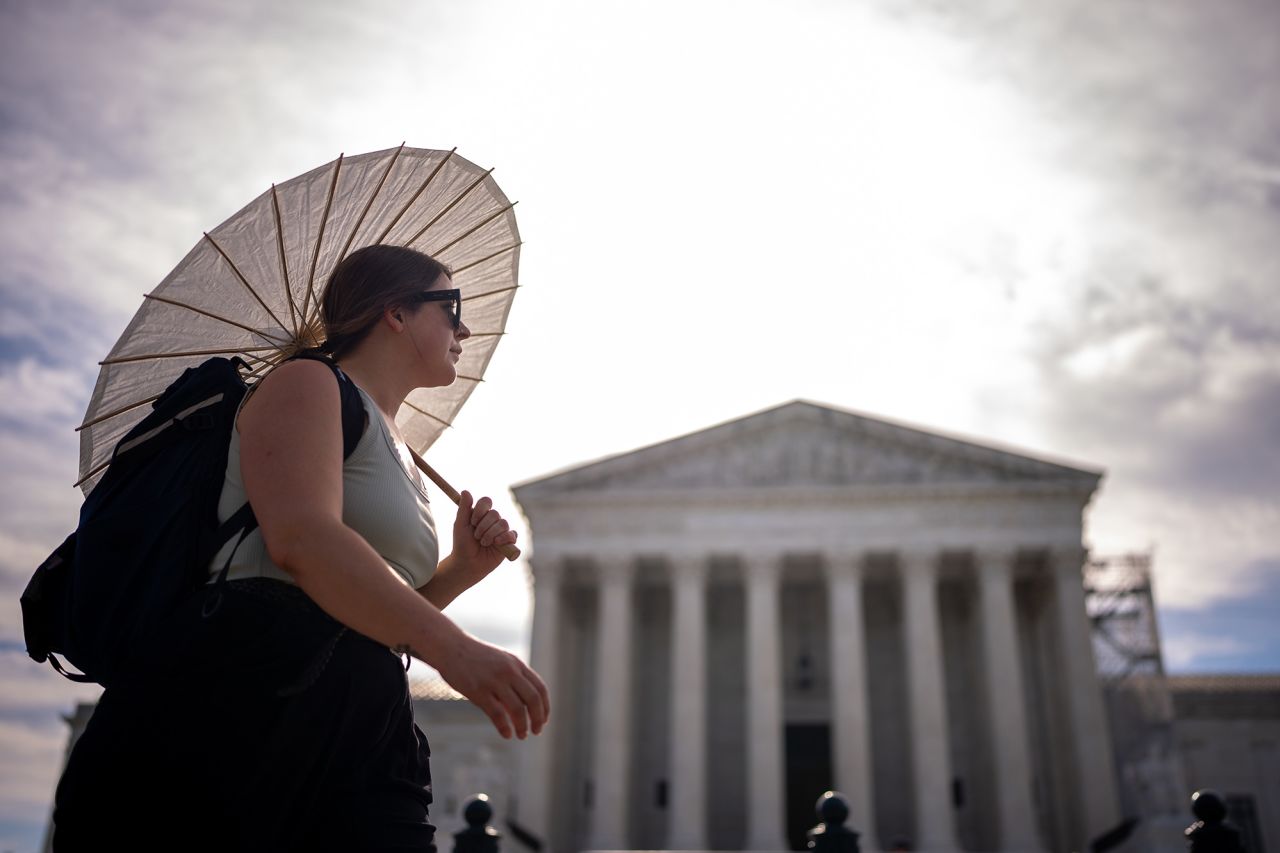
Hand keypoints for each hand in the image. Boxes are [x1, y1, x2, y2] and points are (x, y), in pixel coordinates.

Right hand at [432, 633, 549, 738]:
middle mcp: (509, 671)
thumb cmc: (475, 658)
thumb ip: (512, 682)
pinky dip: (505, 727)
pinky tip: (507, 735)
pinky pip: (497, 713)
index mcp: (517, 664)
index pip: (540, 688)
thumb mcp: (499, 663)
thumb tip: (520, 710)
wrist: (450, 647)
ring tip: (522, 736)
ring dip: (523, 726)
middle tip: (536, 731)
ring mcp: (494, 681)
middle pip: (533, 699)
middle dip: (537, 719)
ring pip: (518, 709)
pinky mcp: (478, 691)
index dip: (545, 707)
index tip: (543, 720)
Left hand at [449, 490, 517, 579]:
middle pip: (495, 514)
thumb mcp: (460, 525)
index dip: (481, 510)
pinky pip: (512, 534)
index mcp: (481, 514)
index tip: (472, 521)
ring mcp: (501, 531)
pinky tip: (496, 544)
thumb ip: (463, 508)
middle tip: (476, 537)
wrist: (467, 563)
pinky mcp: (509, 541)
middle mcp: (493, 521)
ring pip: (503, 523)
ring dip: (491, 534)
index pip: (487, 502)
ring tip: (483, 543)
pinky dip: (504, 538)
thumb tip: (465, 491)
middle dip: (483, 526)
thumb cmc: (462, 544)